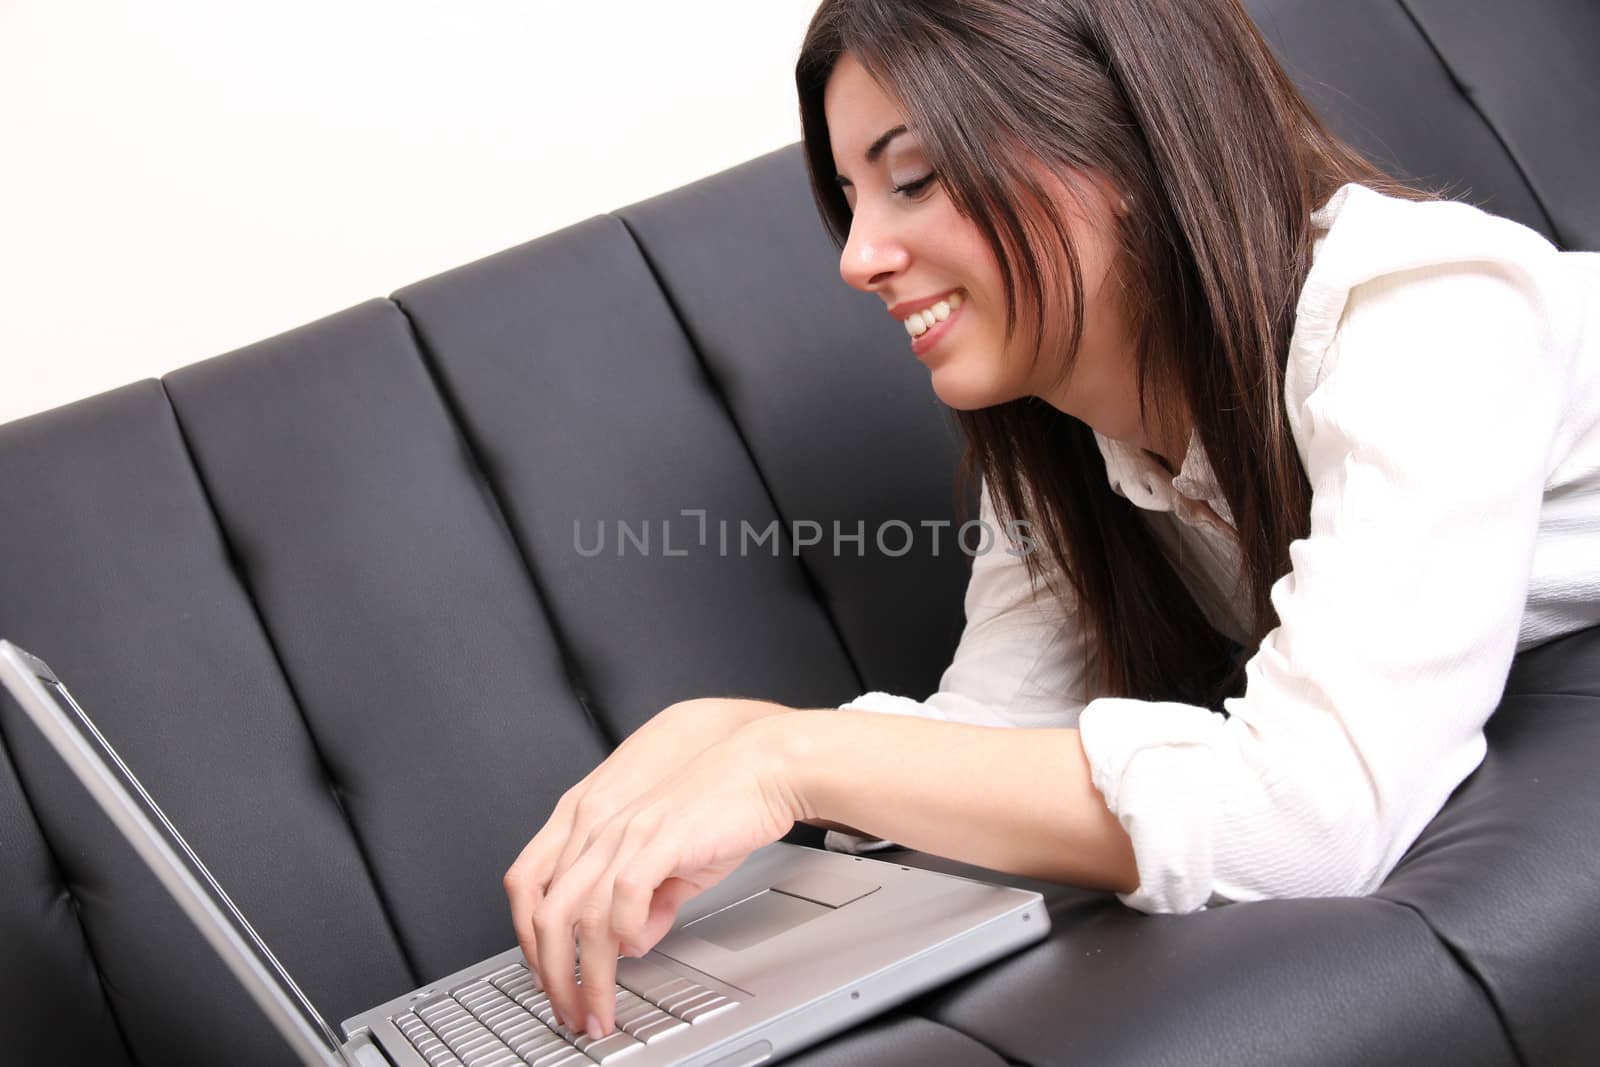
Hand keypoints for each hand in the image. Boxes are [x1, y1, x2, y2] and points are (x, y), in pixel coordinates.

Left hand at [520, 718, 802, 1038]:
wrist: (764, 767)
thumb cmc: (722, 803)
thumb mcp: (673, 858)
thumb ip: (648, 899)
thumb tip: (631, 942)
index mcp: (593, 827)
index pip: (530, 888)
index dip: (530, 942)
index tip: (548, 979)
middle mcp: (601, 828)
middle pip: (546, 913)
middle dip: (553, 975)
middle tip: (571, 1011)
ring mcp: (628, 832)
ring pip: (582, 915)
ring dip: (588, 973)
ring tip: (602, 1004)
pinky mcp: (661, 837)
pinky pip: (625, 895)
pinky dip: (626, 931)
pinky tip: (639, 948)